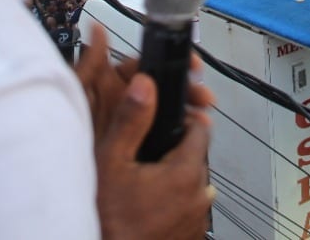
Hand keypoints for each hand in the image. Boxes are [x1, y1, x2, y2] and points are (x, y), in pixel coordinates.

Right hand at [78, 26, 216, 239]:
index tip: (164, 122)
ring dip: (173, 178)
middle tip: (144, 157)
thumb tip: (144, 84)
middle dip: (173, 151)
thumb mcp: (111, 162)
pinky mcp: (190, 235)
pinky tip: (148, 205)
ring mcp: (196, 219)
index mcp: (186, 172)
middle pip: (195, 156)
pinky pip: (187, 208)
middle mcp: (199, 196)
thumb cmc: (108, 220)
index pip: (200, 129)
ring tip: (143, 183)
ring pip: (191, 183)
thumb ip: (131, 120)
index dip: (181, 120)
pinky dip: (173, 203)